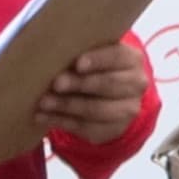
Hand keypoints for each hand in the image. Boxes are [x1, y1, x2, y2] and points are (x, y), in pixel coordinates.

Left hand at [34, 41, 148, 144]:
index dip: (98, 60)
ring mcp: (127, 109)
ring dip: (67, 105)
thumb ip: (80, 49)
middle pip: (109, 84)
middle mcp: (136, 84)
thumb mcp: (94, 53)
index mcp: (132, 60)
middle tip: (57, 83)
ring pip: (97, 109)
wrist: (110, 96)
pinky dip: (61, 121)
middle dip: (80, 84)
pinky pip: (85, 127)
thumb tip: (51, 49)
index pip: (117, 57)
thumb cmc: (93, 66)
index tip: (78, 63)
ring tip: (44, 102)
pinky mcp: (112, 129)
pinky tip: (42, 116)